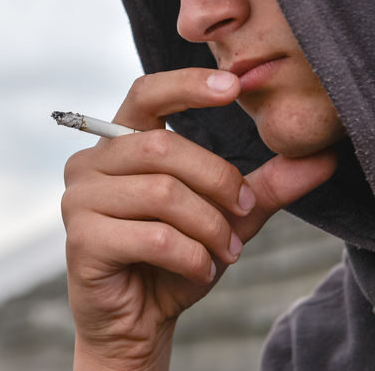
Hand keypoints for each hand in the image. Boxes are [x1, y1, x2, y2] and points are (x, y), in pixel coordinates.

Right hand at [61, 68, 336, 370]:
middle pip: (164, 148)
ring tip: (224, 251)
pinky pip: (156, 237)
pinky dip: (193, 257)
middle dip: (218, 182)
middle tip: (243, 213)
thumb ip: (263, 187)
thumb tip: (322, 160)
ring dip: (210, 227)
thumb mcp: (224, 215)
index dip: (186, 84)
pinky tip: (200, 270)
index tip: (233, 87)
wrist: (137, 317)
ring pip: (164, 193)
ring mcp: (79, 199)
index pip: (146, 93)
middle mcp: (91, 163)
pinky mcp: (81, 239)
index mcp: (119, 143)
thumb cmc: (173, 257)